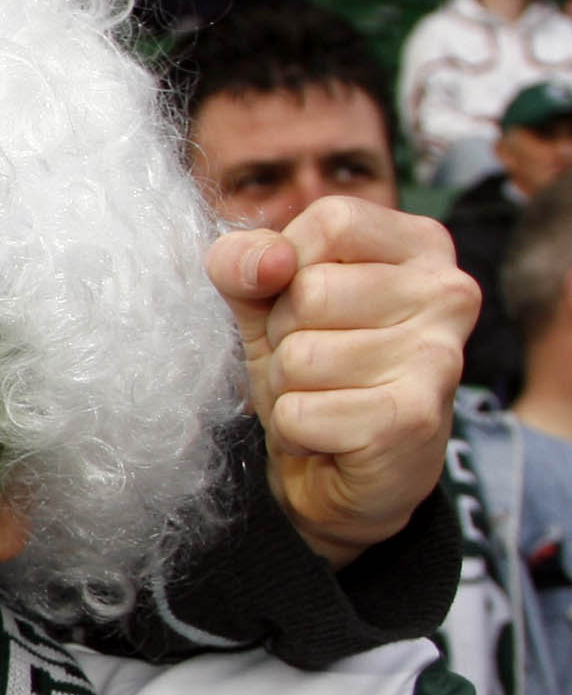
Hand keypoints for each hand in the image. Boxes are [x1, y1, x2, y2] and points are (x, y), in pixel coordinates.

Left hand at [208, 196, 476, 568]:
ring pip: (301, 356)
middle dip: (284, 336)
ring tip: (323, 397)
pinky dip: (293, 429)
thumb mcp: (267, 301)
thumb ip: (247, 262)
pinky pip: (300, 412)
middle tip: (315, 363)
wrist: (348, 473)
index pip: (332, 221)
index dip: (287, 266)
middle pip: (311, 291)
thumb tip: (266, 262)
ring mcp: (438, 356)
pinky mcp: (413, 419)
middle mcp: (448, 292)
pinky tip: (328, 433)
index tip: (302, 303)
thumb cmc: (315, 370)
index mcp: (421, 246)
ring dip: (288, 387)